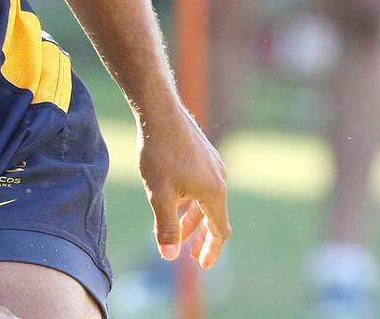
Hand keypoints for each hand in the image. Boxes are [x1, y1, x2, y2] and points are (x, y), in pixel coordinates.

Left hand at [136, 107, 230, 268]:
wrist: (159, 112)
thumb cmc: (159, 153)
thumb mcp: (160, 194)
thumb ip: (166, 226)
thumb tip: (169, 256)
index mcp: (214, 193)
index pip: (220, 230)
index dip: (212, 250)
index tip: (203, 265)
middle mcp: (219, 179)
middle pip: (212, 216)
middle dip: (200, 237)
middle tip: (191, 255)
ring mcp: (212, 165)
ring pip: (204, 200)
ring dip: (192, 218)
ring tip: (177, 231)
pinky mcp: (201, 154)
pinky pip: (199, 184)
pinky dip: (189, 200)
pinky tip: (173, 200)